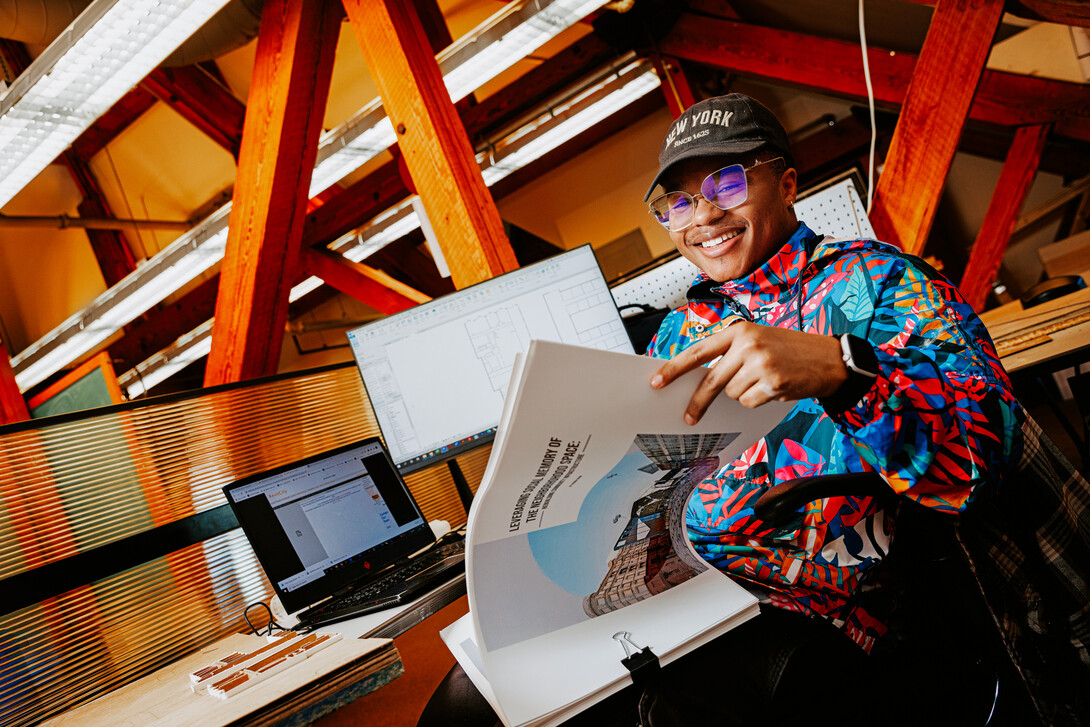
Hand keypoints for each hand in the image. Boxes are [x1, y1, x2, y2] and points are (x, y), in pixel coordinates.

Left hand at [649, 322, 848, 423]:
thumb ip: (730, 353)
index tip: (657, 382)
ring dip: (743, 394)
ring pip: (732, 394)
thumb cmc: (790, 349)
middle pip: (711, 381)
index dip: (674, 368)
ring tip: (763, 380)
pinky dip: (758, 401)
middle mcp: (747, 344)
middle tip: (688, 416)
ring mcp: (760, 363)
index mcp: (738, 330)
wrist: (831, 358)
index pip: (698, 351)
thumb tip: (700, 380)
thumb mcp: (757, 339)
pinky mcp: (773, 382)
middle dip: (698, 402)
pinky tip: (774, 387)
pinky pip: (750, 402)